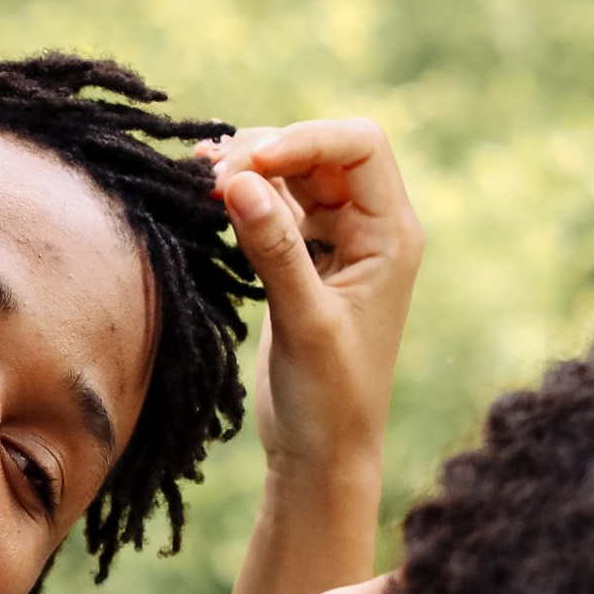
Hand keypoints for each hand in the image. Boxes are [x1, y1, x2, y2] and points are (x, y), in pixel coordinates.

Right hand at [199, 118, 421, 484]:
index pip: (358, 146)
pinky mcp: (303, 259)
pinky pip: (274, 207)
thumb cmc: (330, 399)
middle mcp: (369, 228)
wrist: (322, 454)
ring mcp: (336, 241)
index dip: (304, 139)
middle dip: (268, 152)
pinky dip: (242, 196)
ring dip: (250, 170)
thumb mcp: (305, 322)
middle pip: (321, 152)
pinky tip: (206, 195)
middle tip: (212, 178)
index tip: (247, 163)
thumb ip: (275, 249)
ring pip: (293, 175)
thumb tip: (239, 180)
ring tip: (201, 180)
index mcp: (392, 234)